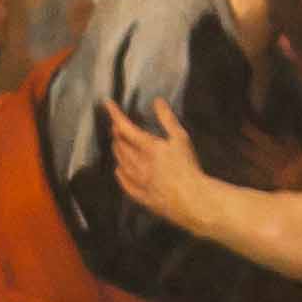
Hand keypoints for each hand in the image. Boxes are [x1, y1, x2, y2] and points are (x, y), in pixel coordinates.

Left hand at [103, 95, 206, 227]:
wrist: (193, 199)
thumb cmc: (188, 168)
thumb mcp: (181, 138)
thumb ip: (167, 119)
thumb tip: (157, 102)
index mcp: (148, 147)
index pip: (125, 128)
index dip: (115, 115)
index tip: (108, 104)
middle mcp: (139, 164)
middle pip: (121, 146)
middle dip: (117, 134)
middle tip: (117, 127)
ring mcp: (139, 181)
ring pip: (121, 163)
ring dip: (117, 152)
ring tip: (117, 145)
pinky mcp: (143, 196)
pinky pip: (126, 185)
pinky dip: (120, 175)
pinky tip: (119, 171)